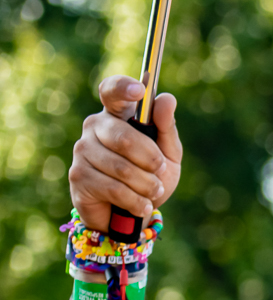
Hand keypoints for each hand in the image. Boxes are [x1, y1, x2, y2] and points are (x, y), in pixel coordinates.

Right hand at [70, 76, 182, 228]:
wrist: (133, 211)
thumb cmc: (151, 175)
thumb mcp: (168, 154)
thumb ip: (166, 127)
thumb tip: (166, 98)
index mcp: (117, 114)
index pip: (112, 91)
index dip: (123, 88)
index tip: (139, 90)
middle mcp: (95, 126)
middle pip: (124, 138)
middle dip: (151, 161)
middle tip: (160, 171)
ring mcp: (82, 150)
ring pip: (122, 168)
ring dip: (147, 185)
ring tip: (153, 191)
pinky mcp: (77, 175)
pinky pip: (114, 189)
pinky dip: (136, 200)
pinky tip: (141, 204)